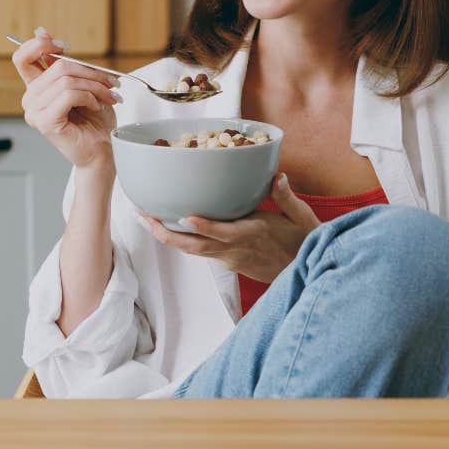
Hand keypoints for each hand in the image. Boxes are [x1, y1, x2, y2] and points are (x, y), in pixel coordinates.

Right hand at [12, 27, 121, 170]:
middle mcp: (31, 99)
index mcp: (37, 88)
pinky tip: (95, 107)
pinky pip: (69, 95)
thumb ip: (65, 63)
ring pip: (66, 80)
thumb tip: (41, 32)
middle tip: (110, 82)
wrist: (102, 149)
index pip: (23, 57)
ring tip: (107, 97)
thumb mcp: (83, 84)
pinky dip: (89, 97)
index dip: (41, 44)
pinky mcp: (45, 122)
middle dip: (90, 72)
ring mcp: (35, 112)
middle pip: (56, 66)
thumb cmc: (95, 121)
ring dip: (95, 86)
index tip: (66, 47)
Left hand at [137, 173, 320, 282]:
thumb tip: (278, 176)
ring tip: (146, 219)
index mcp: (255, 233)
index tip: (186, 216)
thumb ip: (286, 196)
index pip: (226, 233)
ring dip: (169, 237)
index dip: (206, 226)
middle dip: (167, 233)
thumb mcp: (302, 217)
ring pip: (194, 251)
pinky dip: (183, 240)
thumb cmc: (304, 241)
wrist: (304, 272)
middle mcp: (237, 249)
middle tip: (144, 217)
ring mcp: (231, 258)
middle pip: (197, 246)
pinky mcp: (229, 262)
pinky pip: (201, 252)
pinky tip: (169, 227)